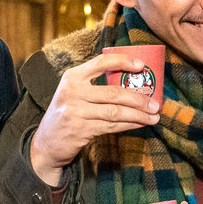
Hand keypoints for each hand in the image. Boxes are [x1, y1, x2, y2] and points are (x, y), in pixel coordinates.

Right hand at [28, 54, 160, 184]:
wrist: (47, 142)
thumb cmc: (67, 113)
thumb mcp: (73, 92)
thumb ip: (94, 84)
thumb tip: (132, 81)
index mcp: (72, 77)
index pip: (101, 63)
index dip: (123, 61)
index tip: (141, 65)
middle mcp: (72, 92)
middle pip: (113, 92)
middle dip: (139, 98)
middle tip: (155, 103)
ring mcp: (75, 111)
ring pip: (115, 112)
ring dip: (138, 115)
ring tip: (154, 116)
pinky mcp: (80, 130)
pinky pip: (111, 126)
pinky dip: (129, 125)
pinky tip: (140, 124)